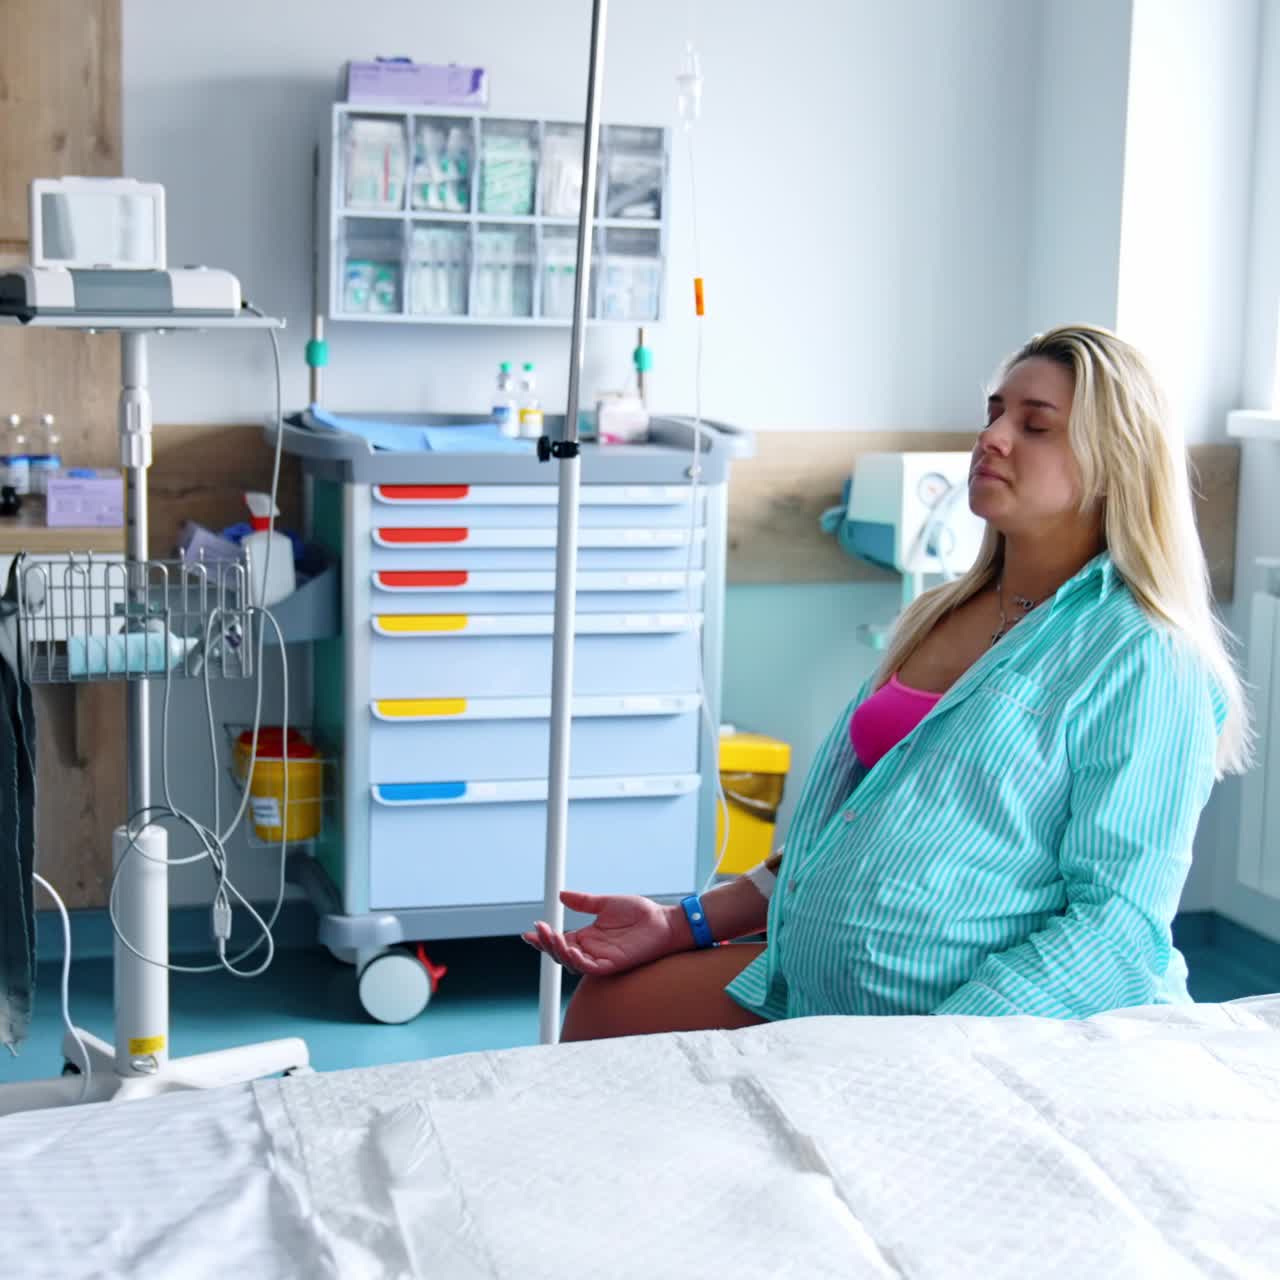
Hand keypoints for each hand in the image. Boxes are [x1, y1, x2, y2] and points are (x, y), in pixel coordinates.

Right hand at [523, 890, 686, 977]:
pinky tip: (570, 949)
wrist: (664, 922)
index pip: (560, 940)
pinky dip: (577, 960)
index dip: (545, 937)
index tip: (530, 931)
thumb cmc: (640, 913)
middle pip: (561, 953)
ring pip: (571, 962)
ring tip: (551, 937)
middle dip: (547, 944)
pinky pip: (590, 968)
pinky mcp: (612, 966)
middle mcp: (591, 950)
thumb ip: (584, 902)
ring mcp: (601, 959)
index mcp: (588, 936)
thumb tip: (561, 895)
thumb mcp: (607, 903)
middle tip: (538, 931)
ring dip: (559, 951)